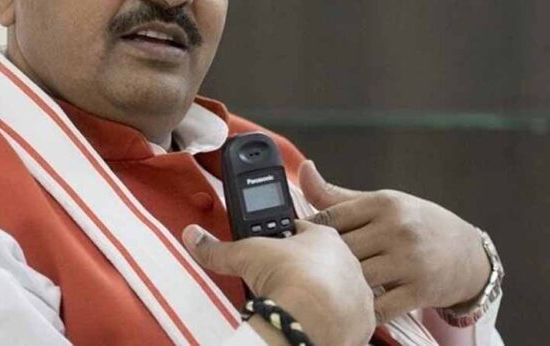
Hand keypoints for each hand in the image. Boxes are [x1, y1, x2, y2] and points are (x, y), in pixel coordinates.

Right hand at [182, 221, 374, 345]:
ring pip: (340, 290)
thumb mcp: (245, 254)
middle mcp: (347, 262)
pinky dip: (334, 322)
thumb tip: (194, 236)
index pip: (304, 233)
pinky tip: (315, 324)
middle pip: (323, 262)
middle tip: (282, 281)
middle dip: (305, 270)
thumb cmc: (288, 277)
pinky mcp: (363, 322)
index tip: (273, 251)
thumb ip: (218, 248)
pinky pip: (350, 319)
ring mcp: (358, 292)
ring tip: (298, 305)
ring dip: (322, 296)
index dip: (286, 241)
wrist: (312, 319)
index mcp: (325, 237)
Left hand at [299, 161, 490, 323]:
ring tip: (329, 287)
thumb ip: (337, 195)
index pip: (332, 217)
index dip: (309, 232)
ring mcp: (410, 261)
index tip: (298, 242)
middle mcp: (397, 229)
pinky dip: (364, 310)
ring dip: (342, 285)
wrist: (468, 253)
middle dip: (323, 260)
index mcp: (383, 203)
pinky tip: (355, 305)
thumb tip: (304, 169)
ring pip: (357, 278)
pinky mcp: (420, 291)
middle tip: (309, 269)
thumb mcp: (381, 203)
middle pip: (341, 249)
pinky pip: (380, 307)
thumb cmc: (414, 223)